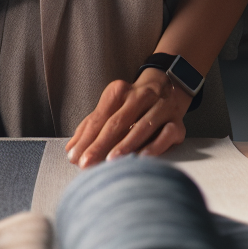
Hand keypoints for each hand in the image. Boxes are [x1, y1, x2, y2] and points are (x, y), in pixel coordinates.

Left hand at [65, 68, 189, 165]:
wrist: (168, 85)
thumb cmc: (132, 103)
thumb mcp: (111, 107)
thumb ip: (90, 127)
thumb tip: (71, 149)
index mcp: (119, 91)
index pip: (99, 117)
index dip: (86, 138)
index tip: (75, 157)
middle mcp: (140, 96)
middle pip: (117, 122)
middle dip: (100, 145)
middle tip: (87, 163)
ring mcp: (160, 108)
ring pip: (141, 127)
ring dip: (125, 145)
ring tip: (110, 161)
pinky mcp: (177, 122)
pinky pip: (166, 134)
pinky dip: (154, 146)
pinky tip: (142, 157)